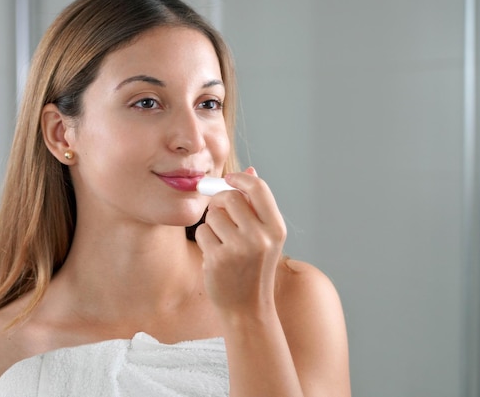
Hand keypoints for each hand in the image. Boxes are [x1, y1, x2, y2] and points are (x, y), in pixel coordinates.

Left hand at [195, 167, 286, 315]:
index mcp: (276, 228)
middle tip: (221, 214)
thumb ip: (256, 205)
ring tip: (222, 242)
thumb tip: (249, 170)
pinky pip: (203, 231)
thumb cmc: (254, 268)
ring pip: (213, 214)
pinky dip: (205, 239)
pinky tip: (216, 255)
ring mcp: (239, 248)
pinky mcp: (219, 258)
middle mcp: (261, 237)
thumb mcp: (265, 237)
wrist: (247, 309)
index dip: (240, 178)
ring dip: (212, 224)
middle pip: (230, 197)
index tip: (229, 179)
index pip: (258, 188)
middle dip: (220, 202)